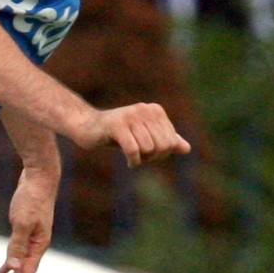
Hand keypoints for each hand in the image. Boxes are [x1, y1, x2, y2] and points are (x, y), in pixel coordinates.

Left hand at [0, 168, 55, 272]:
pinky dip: (10, 264)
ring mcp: (32, 239)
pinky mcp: (25, 231)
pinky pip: (17, 253)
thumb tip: (14, 267)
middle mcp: (37, 245)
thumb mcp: (22, 221)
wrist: (40, 177)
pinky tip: (2, 272)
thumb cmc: (32, 197)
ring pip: (22, 266)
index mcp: (39, 246)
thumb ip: (18, 244)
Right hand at [74, 103, 191, 165]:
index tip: (148, 154)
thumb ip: (166, 141)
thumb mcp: (144, 137)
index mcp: (155, 110)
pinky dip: (133, 161)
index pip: (171, 141)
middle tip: (140, 158)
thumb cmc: (117, 133)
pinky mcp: (116, 125)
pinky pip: (133, 150)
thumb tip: (187, 149)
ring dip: (141, 159)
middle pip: (163, 145)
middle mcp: (144, 109)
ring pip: (148, 148)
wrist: (87, 127)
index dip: (162, 154)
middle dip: (153, 157)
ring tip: (132, 157)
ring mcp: (130, 116)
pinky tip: (129, 163)